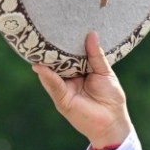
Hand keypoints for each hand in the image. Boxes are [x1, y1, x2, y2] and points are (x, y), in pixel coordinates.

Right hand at [33, 31, 132, 149]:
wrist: (113, 121)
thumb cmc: (111, 97)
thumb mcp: (104, 72)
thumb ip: (96, 55)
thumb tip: (91, 34)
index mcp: (80, 71)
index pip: (68, 54)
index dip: (64, 43)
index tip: (59, 28)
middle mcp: (69, 78)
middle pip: (57, 62)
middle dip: (50, 50)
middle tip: (42, 31)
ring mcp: (64, 88)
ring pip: (51, 72)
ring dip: (44, 60)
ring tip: (36, 45)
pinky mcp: (62, 99)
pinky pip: (53, 85)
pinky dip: (47, 76)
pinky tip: (40, 66)